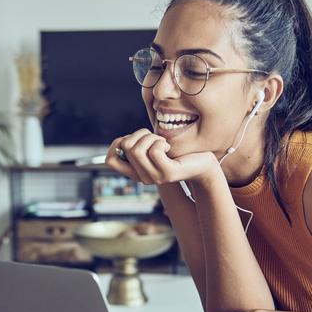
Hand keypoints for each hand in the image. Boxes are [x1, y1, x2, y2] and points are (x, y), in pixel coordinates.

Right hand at [105, 129, 219, 185]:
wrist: (201, 165)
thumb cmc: (177, 152)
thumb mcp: (154, 147)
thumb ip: (139, 145)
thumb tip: (123, 141)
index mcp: (135, 171)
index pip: (110, 160)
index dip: (116, 144)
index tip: (131, 138)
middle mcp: (142, 177)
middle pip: (125, 146)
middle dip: (140, 133)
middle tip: (154, 138)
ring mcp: (154, 177)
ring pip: (137, 148)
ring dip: (150, 137)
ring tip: (162, 142)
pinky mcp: (167, 174)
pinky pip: (155, 150)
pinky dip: (161, 141)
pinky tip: (168, 147)